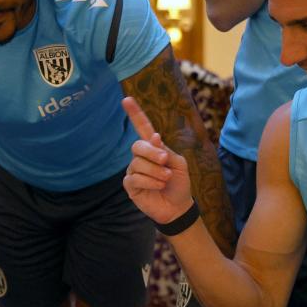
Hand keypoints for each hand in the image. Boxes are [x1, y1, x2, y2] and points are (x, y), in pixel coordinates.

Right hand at [121, 96, 192, 223]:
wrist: (178, 207)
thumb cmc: (179, 183)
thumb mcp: (179, 164)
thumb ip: (166, 150)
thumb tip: (153, 137)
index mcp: (154, 148)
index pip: (143, 128)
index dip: (135, 114)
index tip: (127, 99)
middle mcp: (141, 157)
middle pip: (138, 145)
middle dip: (153, 153)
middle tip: (166, 161)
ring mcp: (134, 170)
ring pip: (138, 164)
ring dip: (156, 172)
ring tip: (165, 180)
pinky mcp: (130, 185)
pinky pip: (135, 178)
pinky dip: (150, 182)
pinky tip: (158, 186)